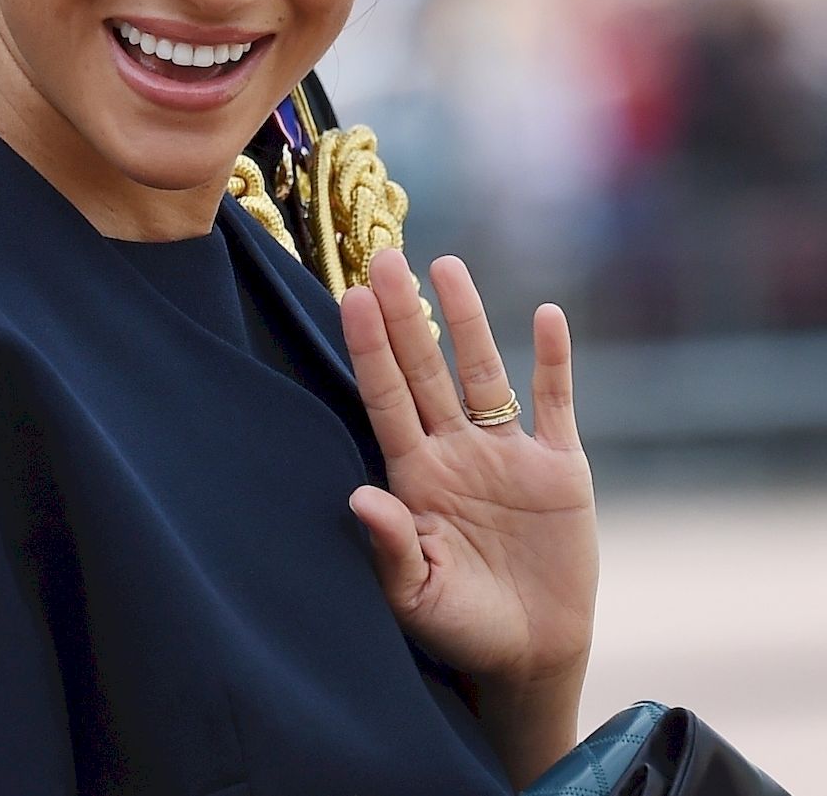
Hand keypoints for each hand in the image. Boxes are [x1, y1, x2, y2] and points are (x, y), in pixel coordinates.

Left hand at [340, 251, 596, 696]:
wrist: (531, 656)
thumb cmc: (461, 629)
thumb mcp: (418, 596)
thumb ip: (392, 547)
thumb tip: (360, 497)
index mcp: (415, 476)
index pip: (386, 398)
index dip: (371, 349)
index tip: (354, 298)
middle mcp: (455, 450)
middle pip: (426, 368)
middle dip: (406, 314)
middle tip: (384, 257)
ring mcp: (506, 453)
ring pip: (482, 370)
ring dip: (467, 319)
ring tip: (445, 265)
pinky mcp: (559, 466)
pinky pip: (554, 402)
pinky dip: (554, 359)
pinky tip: (547, 314)